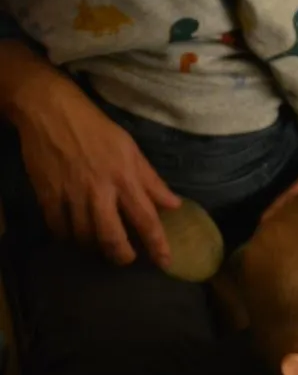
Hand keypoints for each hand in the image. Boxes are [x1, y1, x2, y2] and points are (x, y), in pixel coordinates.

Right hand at [12, 72, 180, 266]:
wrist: (51, 111)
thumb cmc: (97, 130)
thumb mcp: (132, 151)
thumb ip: (152, 181)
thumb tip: (174, 205)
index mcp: (125, 178)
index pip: (146, 219)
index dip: (157, 245)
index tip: (165, 263)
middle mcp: (99, 190)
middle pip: (111, 236)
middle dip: (121, 255)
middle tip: (126, 259)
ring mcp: (71, 194)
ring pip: (84, 236)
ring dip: (94, 247)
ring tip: (101, 247)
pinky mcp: (47, 194)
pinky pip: (58, 227)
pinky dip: (67, 236)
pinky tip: (73, 235)